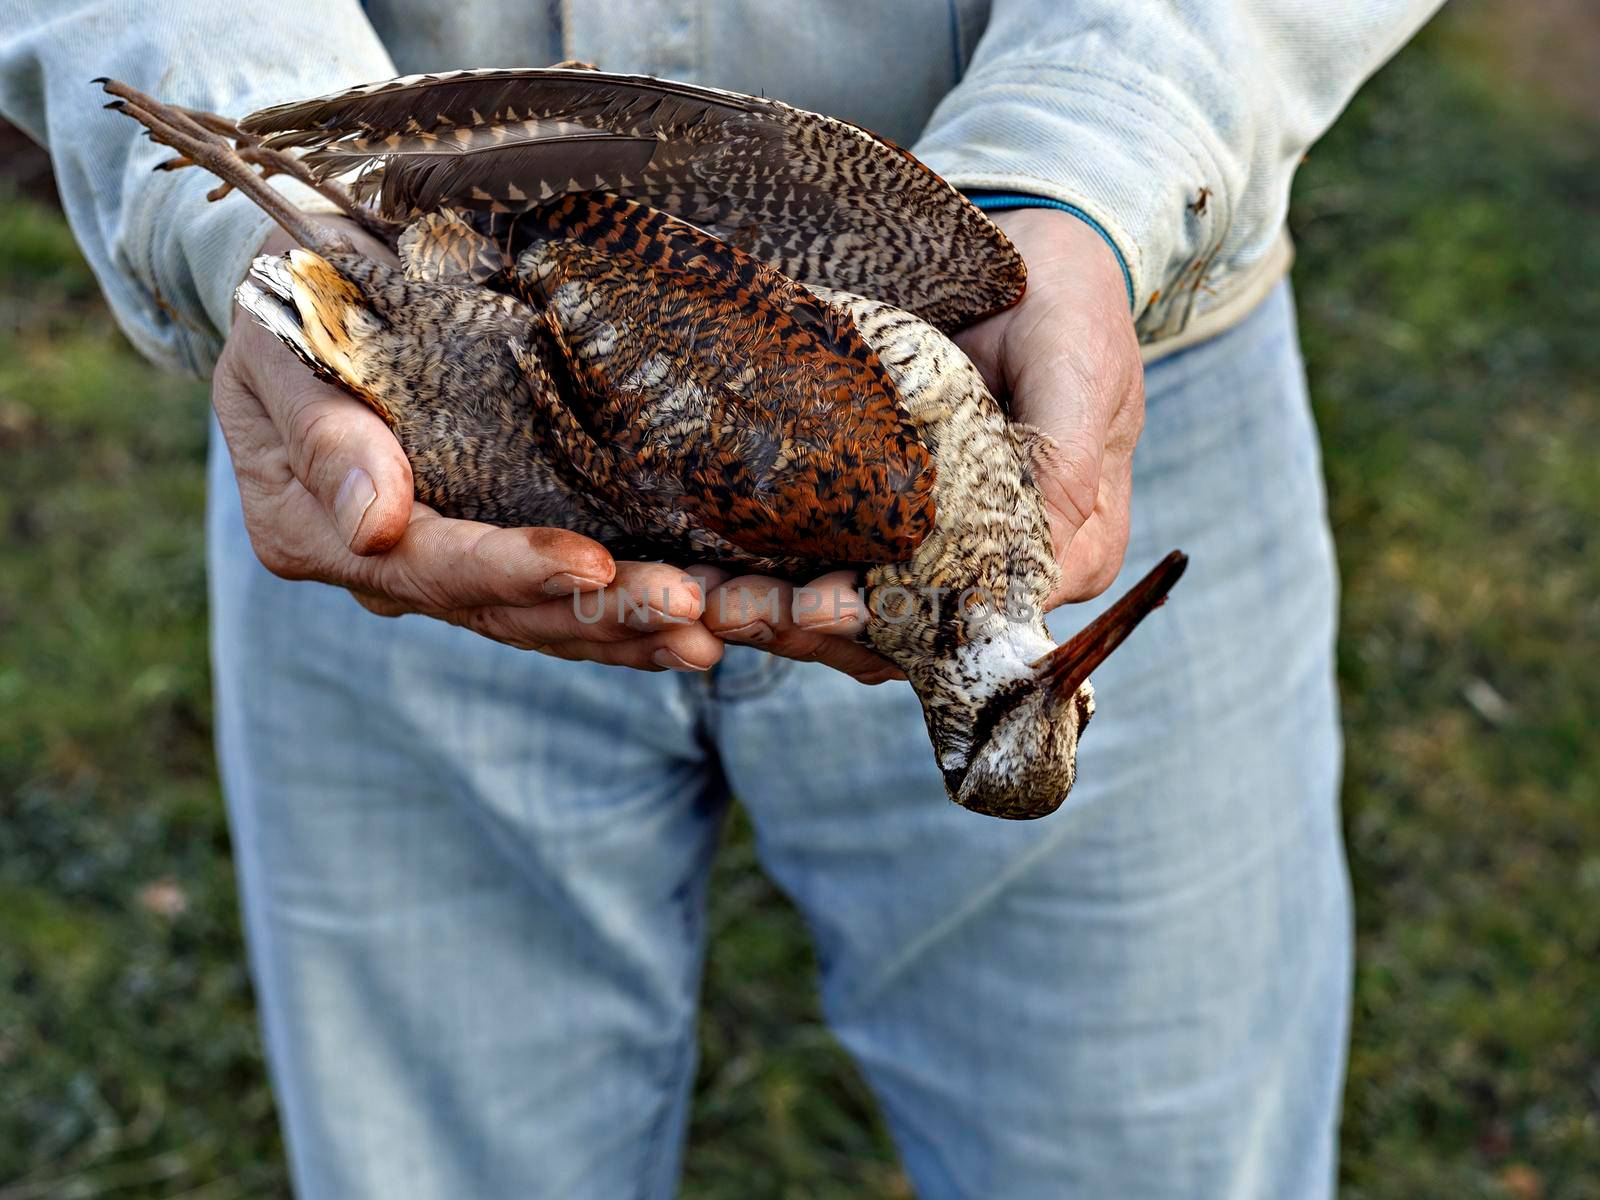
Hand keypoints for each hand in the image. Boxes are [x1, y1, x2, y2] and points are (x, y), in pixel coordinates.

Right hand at [213, 221, 723, 671]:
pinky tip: (689, 630)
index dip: (512, 568)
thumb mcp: (280, 344)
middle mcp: (377, 568)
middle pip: (497, 610)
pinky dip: (618, 620)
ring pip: (535, 621)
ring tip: (706, 635)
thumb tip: (377, 524)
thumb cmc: (287, 298)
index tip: (591, 562)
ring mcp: (432, 570)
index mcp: (314, 531)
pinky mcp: (481, 556)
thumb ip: (323, 433)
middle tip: (691, 615)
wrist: (295, 289)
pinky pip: (551, 603)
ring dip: (624, 633)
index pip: (428, 567)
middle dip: (599, 615)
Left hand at [702, 207, 1144, 678]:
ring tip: (710, 598)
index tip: (818, 609)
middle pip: (905, 634)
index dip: (892, 629)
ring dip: (779, 613)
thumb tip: (1040, 565)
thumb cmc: (1071, 307)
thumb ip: (1065, 464)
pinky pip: (830, 561)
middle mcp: (998, 567)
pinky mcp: (887, 514)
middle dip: (813, 628)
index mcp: (1066, 554)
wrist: (1035, 252)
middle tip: (734, 608)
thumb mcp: (1077, 371)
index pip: (975, 624)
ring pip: (856, 613)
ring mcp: (938, 546)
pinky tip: (711, 568)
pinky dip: (772, 572)